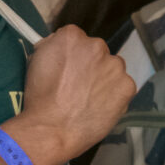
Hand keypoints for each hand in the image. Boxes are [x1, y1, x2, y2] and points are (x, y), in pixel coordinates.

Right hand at [9, 26, 135, 164]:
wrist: (52, 128)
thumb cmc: (39, 98)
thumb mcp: (37, 62)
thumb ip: (54, 48)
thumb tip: (64, 49)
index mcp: (72, 36)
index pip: (77, 39)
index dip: (72, 56)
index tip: (68, 70)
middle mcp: (97, 46)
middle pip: (97, 52)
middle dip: (91, 66)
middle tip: (79, 87)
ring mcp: (115, 66)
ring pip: (113, 69)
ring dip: (105, 79)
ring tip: (91, 99)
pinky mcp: (127, 86)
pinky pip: (123, 87)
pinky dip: (115, 96)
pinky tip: (101, 107)